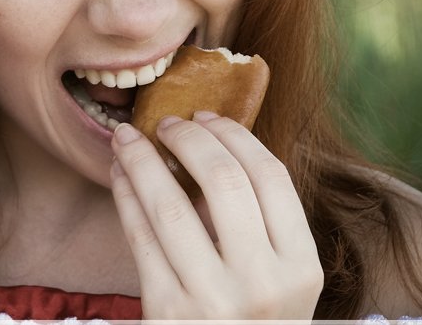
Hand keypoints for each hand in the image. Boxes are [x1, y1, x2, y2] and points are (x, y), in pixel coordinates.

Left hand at [110, 112, 322, 319]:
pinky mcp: (168, 312)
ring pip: (170, 203)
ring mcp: (214, 299)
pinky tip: (119, 174)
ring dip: (142, 159)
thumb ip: (258, 225)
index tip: (208, 117)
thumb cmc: (251, 321)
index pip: (271, 176)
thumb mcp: (278, 281)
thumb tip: (209, 145)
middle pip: (223, 180)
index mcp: (302, 268)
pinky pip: (140, 236)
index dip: (234, 136)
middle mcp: (264, 283)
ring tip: (127, 137)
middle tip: (166, 123)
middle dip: (188, 138)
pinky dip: (125, 196)